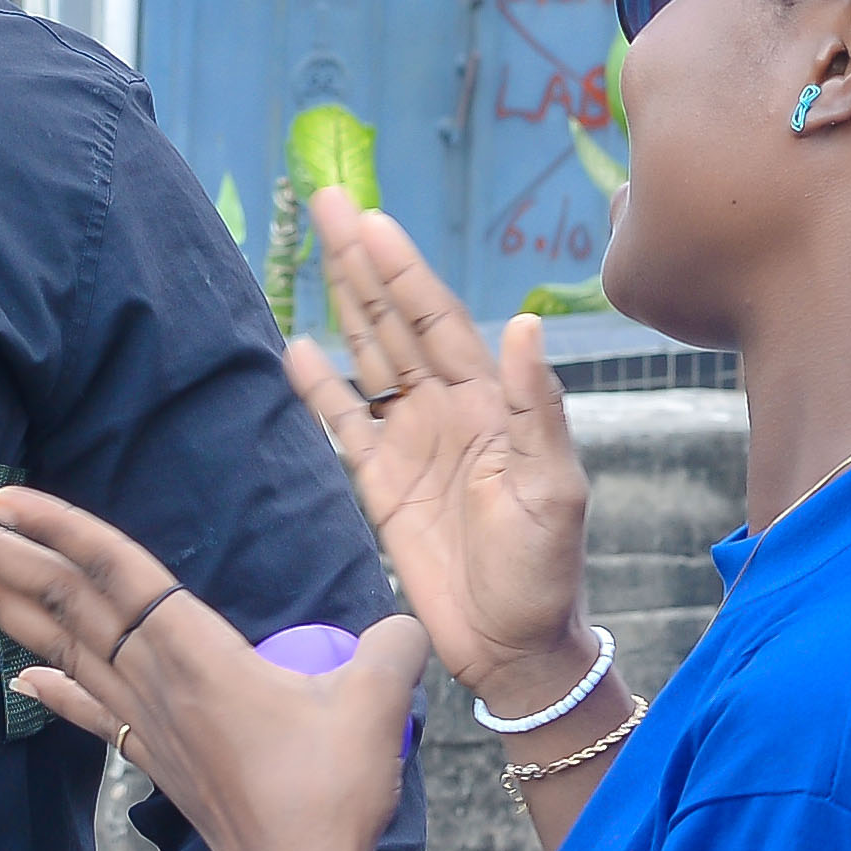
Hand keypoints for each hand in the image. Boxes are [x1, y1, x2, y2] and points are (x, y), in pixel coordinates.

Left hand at [0, 489, 421, 850]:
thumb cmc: (334, 791)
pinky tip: (19, 674)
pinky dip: (52, 686)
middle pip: (62, 601)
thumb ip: (391, 644)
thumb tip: (405, 626)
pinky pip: (92, 711)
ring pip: (60, 647)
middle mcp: (155, 679)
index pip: (114, 568)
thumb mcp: (379, 699)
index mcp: (196, 649)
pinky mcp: (158, 762)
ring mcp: (148, 724)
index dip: (55, 526)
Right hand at [285, 192, 594, 717]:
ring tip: (317, 247)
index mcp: (491, 404)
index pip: (438, 320)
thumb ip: (537, 408)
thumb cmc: (548, 571)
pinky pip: (343, 423)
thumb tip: (522, 326)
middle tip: (328, 202)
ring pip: (369, 357)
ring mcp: (410, 444)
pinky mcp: (380, 485)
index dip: (403, 270)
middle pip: (395, 321)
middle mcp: (447, 411)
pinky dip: (319, 386)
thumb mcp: (554, 488)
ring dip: (343, 302)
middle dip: (363, 262)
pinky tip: (296, 346)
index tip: (371, 221)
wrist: (514, 648)